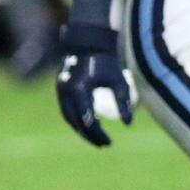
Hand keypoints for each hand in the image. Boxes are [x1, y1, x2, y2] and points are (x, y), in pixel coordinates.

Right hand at [55, 21, 132, 146]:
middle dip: (89, 136)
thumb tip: (128, 124)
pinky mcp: (60, 90)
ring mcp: (60, 90)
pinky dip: (77, 121)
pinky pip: (67, 111)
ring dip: (82, 130)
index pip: (87, 119)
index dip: (97, 133)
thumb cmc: (107, 63)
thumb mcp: (119, 82)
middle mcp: (66, 91)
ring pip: (69, 118)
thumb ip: (123, 102)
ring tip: (97, 140)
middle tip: (104, 145)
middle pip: (76, 122)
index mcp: (80, 89)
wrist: (89, 45)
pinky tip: (90, 127)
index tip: (109, 142)